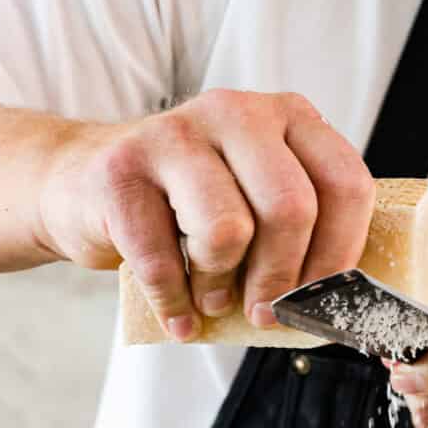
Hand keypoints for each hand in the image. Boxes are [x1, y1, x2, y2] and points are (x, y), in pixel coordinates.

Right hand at [36, 90, 374, 339]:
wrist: (82, 181)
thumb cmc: (187, 202)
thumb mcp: (256, 194)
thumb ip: (301, 224)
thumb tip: (337, 299)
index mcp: (287, 115)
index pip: (345, 182)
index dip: (340, 252)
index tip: (324, 295)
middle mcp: (236, 112)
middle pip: (290, 209)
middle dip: (282, 279)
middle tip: (266, 311)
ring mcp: (174, 133)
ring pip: (227, 231)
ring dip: (221, 287)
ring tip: (213, 298)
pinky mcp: (121, 170)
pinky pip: (161, 259)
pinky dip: (174, 303)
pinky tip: (178, 315)